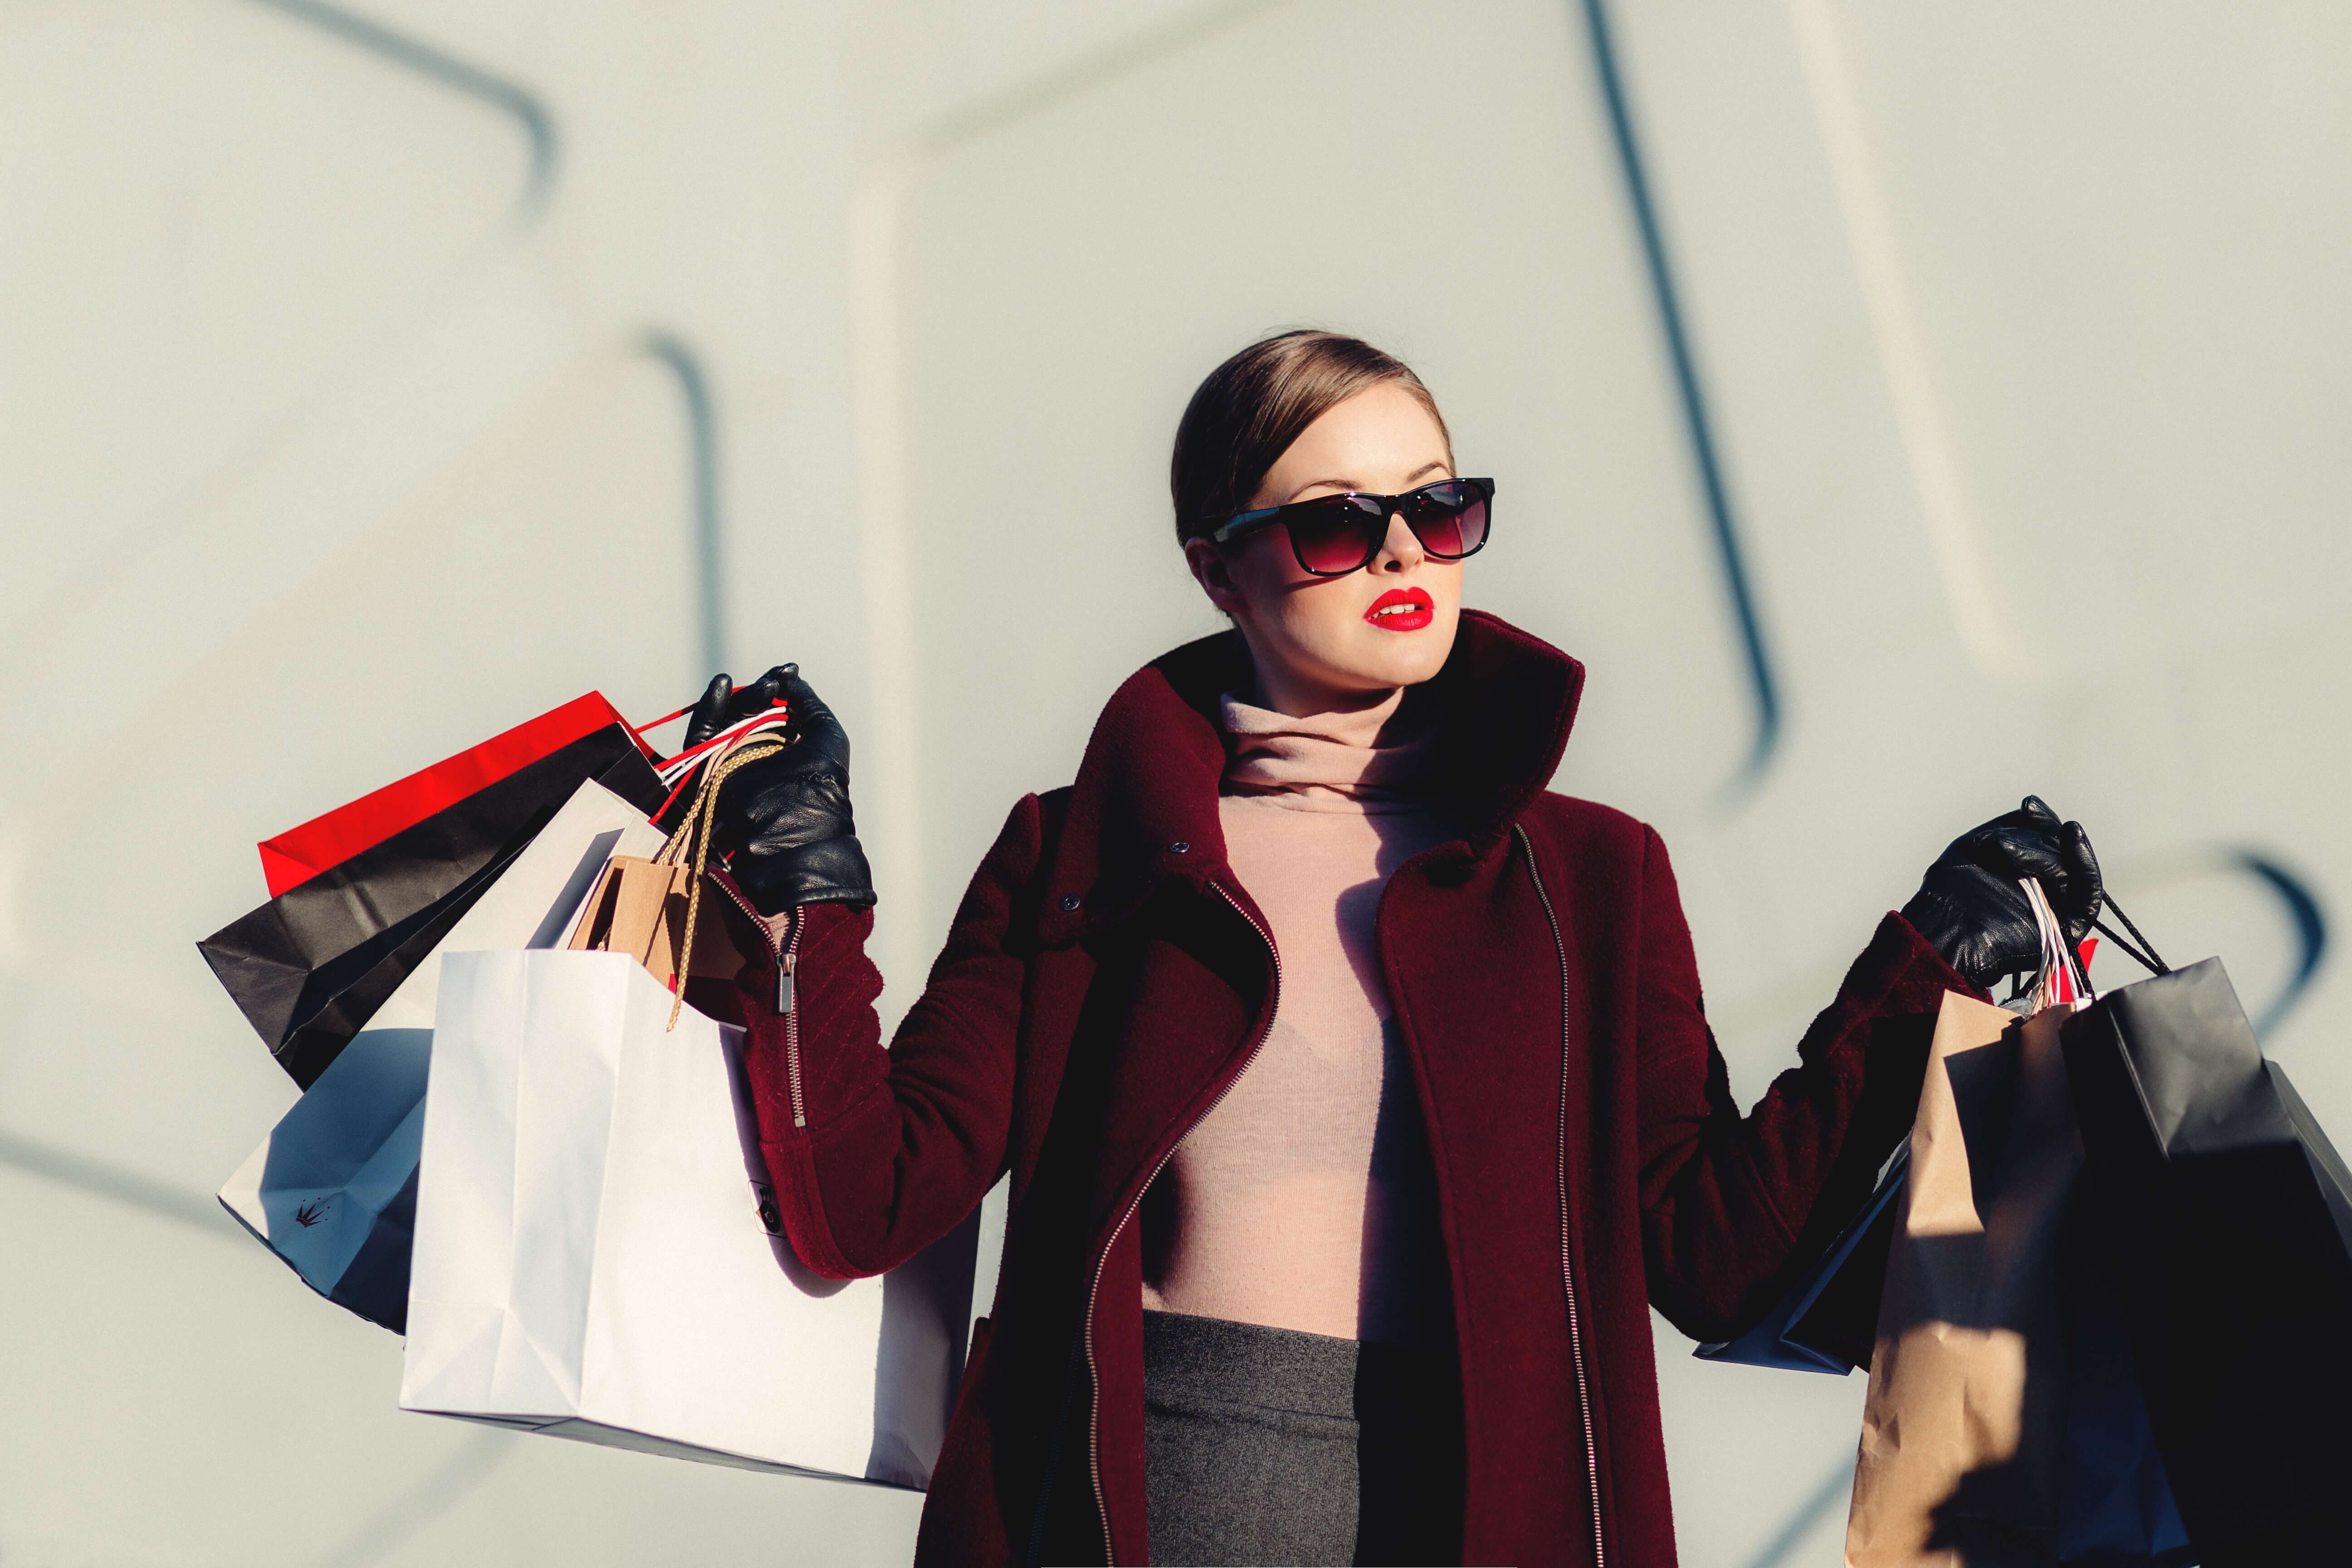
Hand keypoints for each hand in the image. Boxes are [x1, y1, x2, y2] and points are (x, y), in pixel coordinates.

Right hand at [684, 664, 875, 915]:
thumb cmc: (821, 785)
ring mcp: (730, 764)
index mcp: (785, 750)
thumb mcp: (826, 735)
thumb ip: (808, 703)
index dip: (779, 687)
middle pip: (748, 712)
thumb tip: (790, 679)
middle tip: (774, 684)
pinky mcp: (706, 772)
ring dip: (741, 698)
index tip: (788, 671)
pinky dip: (709, 709)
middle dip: (761, 692)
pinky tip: (723, 685)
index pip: (774, 711)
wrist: (794, 831)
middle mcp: (757, 756)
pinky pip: (700, 736)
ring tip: (761, 689)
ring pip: (726, 720)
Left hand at [1899, 795, 2101, 990]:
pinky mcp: (2071, 927)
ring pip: (2071, 868)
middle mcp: (2046, 890)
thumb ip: (2008, 828)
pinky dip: (2085, 864)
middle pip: (2060, 852)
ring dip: (2045, 852)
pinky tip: (2072, 837)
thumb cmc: (1951, 894)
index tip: (2029, 805)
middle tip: (2002, 844)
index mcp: (2025, 873)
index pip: (2047, 841)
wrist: (1944, 934)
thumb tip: (2034, 808)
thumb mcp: (1975, 847)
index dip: (2041, 821)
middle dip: (2035, 840)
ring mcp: (2060, 908)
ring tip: (2008, 852)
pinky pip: (2089, 894)